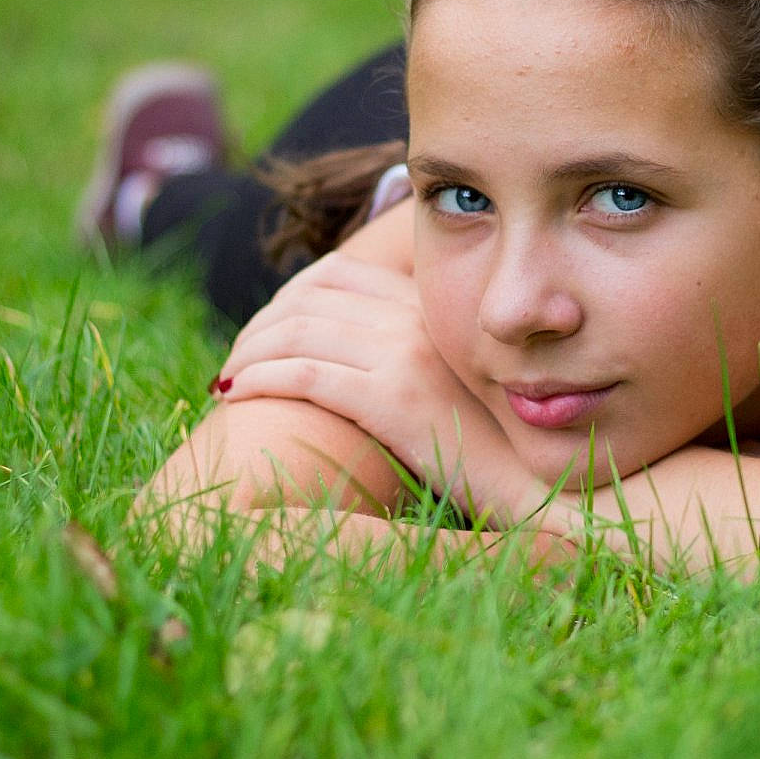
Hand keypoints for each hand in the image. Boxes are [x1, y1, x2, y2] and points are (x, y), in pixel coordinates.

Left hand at [212, 251, 543, 525]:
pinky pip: (304, 373)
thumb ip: (407, 352)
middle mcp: (416, 318)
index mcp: (428, 308)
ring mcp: (404, 354)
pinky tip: (236, 393)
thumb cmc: (488, 445)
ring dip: (248, 352)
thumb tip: (350, 355)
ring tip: (227, 377)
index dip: (287, 295)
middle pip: (307, 298)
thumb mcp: (450, 378)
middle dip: (258, 324)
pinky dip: (259, 378)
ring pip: (296, 331)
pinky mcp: (392, 398)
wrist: (531, 484)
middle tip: (235, 357)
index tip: (264, 328)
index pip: (337, 274)